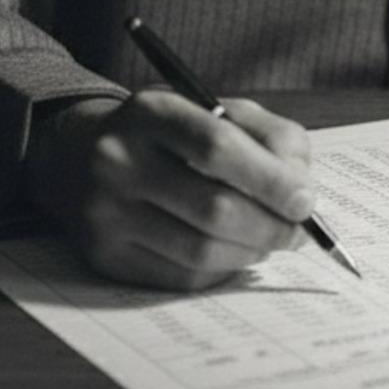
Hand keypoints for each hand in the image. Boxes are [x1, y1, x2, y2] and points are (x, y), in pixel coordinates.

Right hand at [25, 91, 313, 289]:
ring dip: (251, 252)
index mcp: (150, 112)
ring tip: (269, 241)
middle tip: (296, 232)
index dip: (270, 179)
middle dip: (269, 225)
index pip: (217, 147)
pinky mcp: (104, 256)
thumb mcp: (216, 111)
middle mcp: (117, 160)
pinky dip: (221, 269)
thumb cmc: (172, 135)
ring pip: (200, 250)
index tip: (305, 201)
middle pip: (212, 208)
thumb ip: (270, 138)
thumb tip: (301, 194)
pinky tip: (233, 252)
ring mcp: (105, 212)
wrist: (82, 157)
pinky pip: (181, 277)